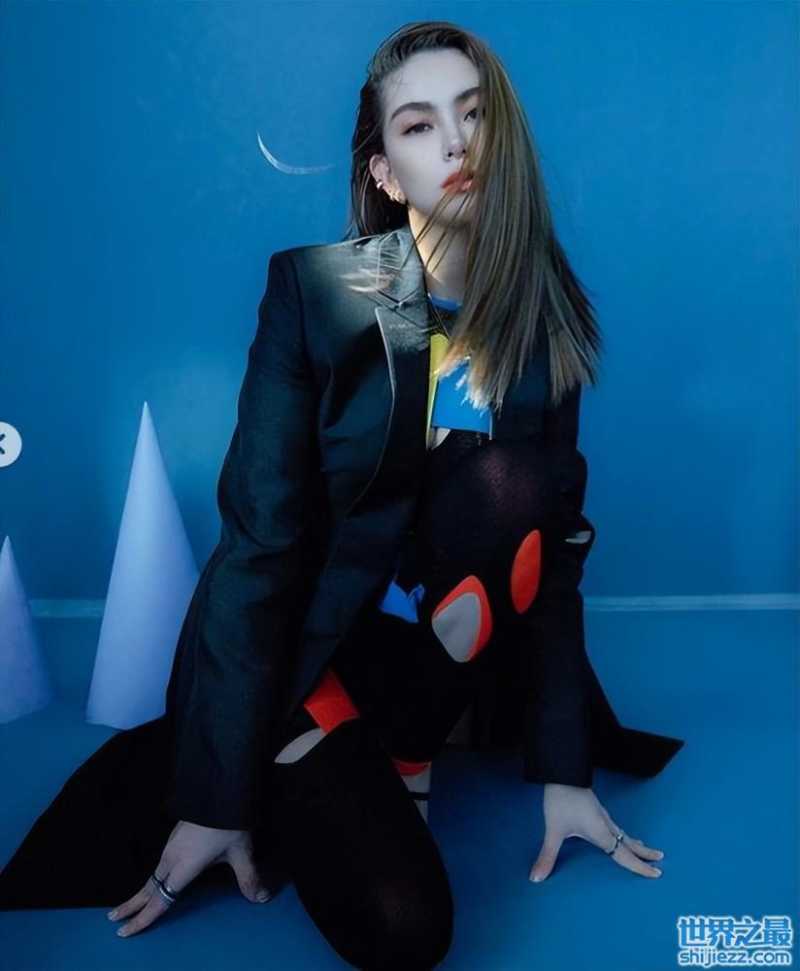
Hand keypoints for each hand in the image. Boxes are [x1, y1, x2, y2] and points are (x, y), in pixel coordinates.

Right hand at [107, 821, 272, 936]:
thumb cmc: (229, 823)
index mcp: (184, 866)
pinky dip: (153, 876)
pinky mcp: (176, 834)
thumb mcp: (241, 852)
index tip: (125, 930)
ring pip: (153, 873)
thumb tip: (260, 897)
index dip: (144, 917)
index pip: (160, 899)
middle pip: (149, 887)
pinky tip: (159, 877)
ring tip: (133, 902)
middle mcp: (172, 857)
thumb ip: (248, 877)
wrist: (220, 787)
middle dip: (132, 905)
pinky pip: (161, 861)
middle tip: (114, 919)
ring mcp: (172, 844)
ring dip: (142, 890)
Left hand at [529, 783, 663, 881]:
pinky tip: (617, 832)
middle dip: (644, 853)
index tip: (656, 873)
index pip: (624, 854)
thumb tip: (536, 878)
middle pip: (629, 842)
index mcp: (601, 833)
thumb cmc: (561, 801)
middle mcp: (606, 825)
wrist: (563, 773)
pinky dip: (623, 834)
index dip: (639, 866)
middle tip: (660, 860)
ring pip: (623, 832)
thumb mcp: (554, 831)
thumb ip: (548, 855)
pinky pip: (616, 826)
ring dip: (634, 842)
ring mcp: (602, 815)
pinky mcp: (596, 809)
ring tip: (643, 848)